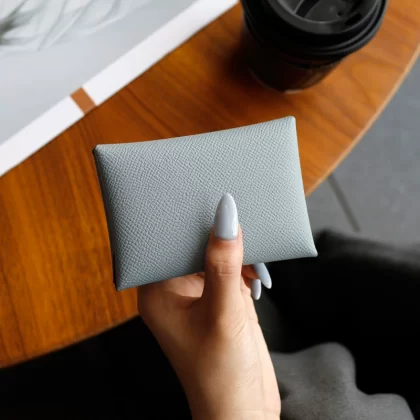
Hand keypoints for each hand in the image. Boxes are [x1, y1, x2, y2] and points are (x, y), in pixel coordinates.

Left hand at [138, 194, 280, 419]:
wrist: (243, 412)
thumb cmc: (220, 375)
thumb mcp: (223, 312)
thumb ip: (224, 262)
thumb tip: (226, 215)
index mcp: (159, 292)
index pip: (167, 242)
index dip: (185, 218)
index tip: (206, 196)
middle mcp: (176, 290)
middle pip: (193, 245)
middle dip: (217, 231)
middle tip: (238, 209)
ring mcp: (201, 295)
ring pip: (216, 256)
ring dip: (238, 250)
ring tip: (257, 242)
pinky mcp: (222, 301)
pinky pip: (233, 270)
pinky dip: (247, 266)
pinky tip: (259, 271)